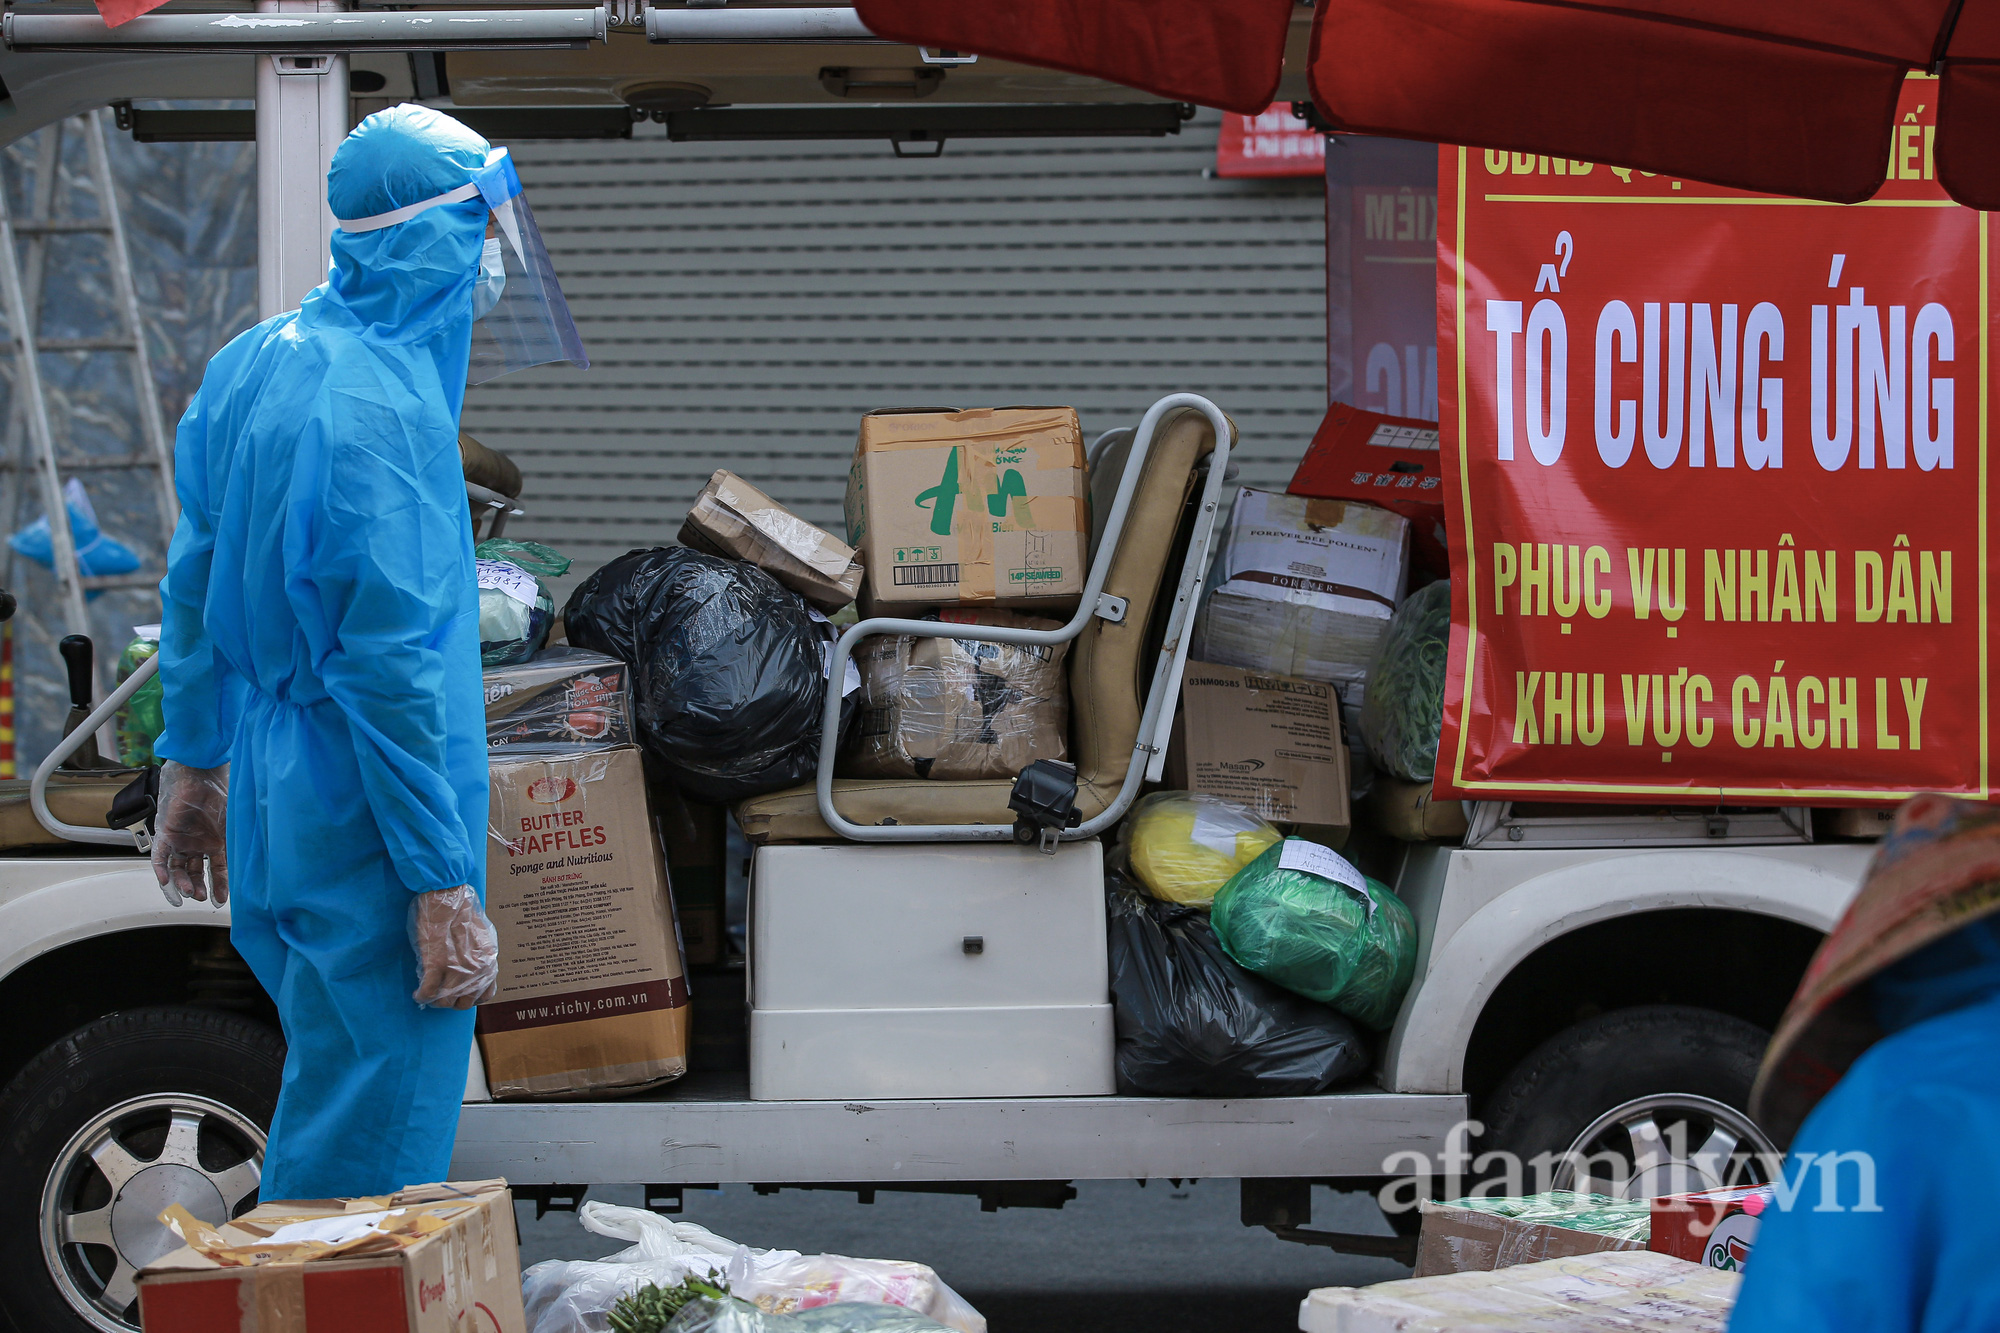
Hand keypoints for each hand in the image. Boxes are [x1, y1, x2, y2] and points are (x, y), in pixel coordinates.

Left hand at [151, 761, 228, 907]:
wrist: (201, 774)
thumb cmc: (221, 792)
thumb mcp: (235, 825)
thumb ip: (239, 844)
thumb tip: (253, 867)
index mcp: (216, 841)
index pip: (217, 869)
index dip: (220, 885)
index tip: (221, 900)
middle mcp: (198, 842)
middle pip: (195, 871)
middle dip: (198, 887)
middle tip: (201, 897)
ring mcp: (182, 838)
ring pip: (178, 867)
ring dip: (181, 882)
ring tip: (187, 892)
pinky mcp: (166, 833)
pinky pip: (160, 855)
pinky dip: (161, 869)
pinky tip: (166, 881)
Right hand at [410, 885, 499, 1009]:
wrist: (448, 894)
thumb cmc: (463, 910)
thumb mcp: (481, 937)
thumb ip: (479, 957)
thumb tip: (470, 972)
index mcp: (489, 962)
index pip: (484, 995)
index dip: (470, 996)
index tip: (460, 993)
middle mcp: (477, 969)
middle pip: (464, 1003)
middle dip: (451, 1001)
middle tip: (440, 994)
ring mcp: (457, 968)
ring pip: (444, 1001)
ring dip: (434, 1000)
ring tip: (428, 993)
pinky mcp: (435, 964)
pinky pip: (428, 992)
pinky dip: (421, 995)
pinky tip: (418, 992)